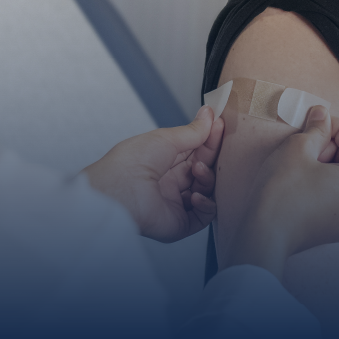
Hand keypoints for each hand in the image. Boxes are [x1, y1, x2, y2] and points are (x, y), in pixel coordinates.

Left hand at [83, 106, 224, 242]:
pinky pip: (203, 216)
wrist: (118, 191)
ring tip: (198, 170)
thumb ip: (192, 131)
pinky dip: (206, 205)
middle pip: (203, 169)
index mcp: (163, 161)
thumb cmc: (132, 162)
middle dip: (211, 155)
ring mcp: (175, 202)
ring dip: (207, 178)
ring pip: (206, 191)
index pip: (195, 150)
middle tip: (218, 141)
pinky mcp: (179, 223)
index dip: (208, 138)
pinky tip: (196, 195)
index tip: (220, 124)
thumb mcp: (166, 138)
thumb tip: (208, 115)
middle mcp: (170, 182)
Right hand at [225, 106, 338, 279]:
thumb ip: (317, 127)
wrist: (265, 233)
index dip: (336, 125)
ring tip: (307, 160)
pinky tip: (308, 179)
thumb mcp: (299, 147)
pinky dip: (331, 184)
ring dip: (333, 165)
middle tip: (310, 140)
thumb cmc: (283, 190)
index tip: (317, 119)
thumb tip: (322, 113)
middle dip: (336, 146)